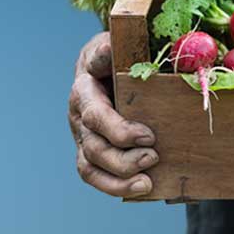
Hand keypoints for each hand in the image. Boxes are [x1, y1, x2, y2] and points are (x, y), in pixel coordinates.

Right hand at [68, 32, 158, 196]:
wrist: (103, 65)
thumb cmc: (114, 55)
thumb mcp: (112, 44)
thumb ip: (111, 48)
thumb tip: (110, 47)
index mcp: (84, 90)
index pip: (95, 115)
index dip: (119, 130)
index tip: (149, 135)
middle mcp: (78, 116)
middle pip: (94, 146)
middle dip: (123, 157)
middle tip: (154, 155)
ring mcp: (82, 136)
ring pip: (91, 165)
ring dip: (120, 177)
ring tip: (148, 181)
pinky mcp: (90, 151)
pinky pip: (94, 176)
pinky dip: (115, 187)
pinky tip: (141, 188)